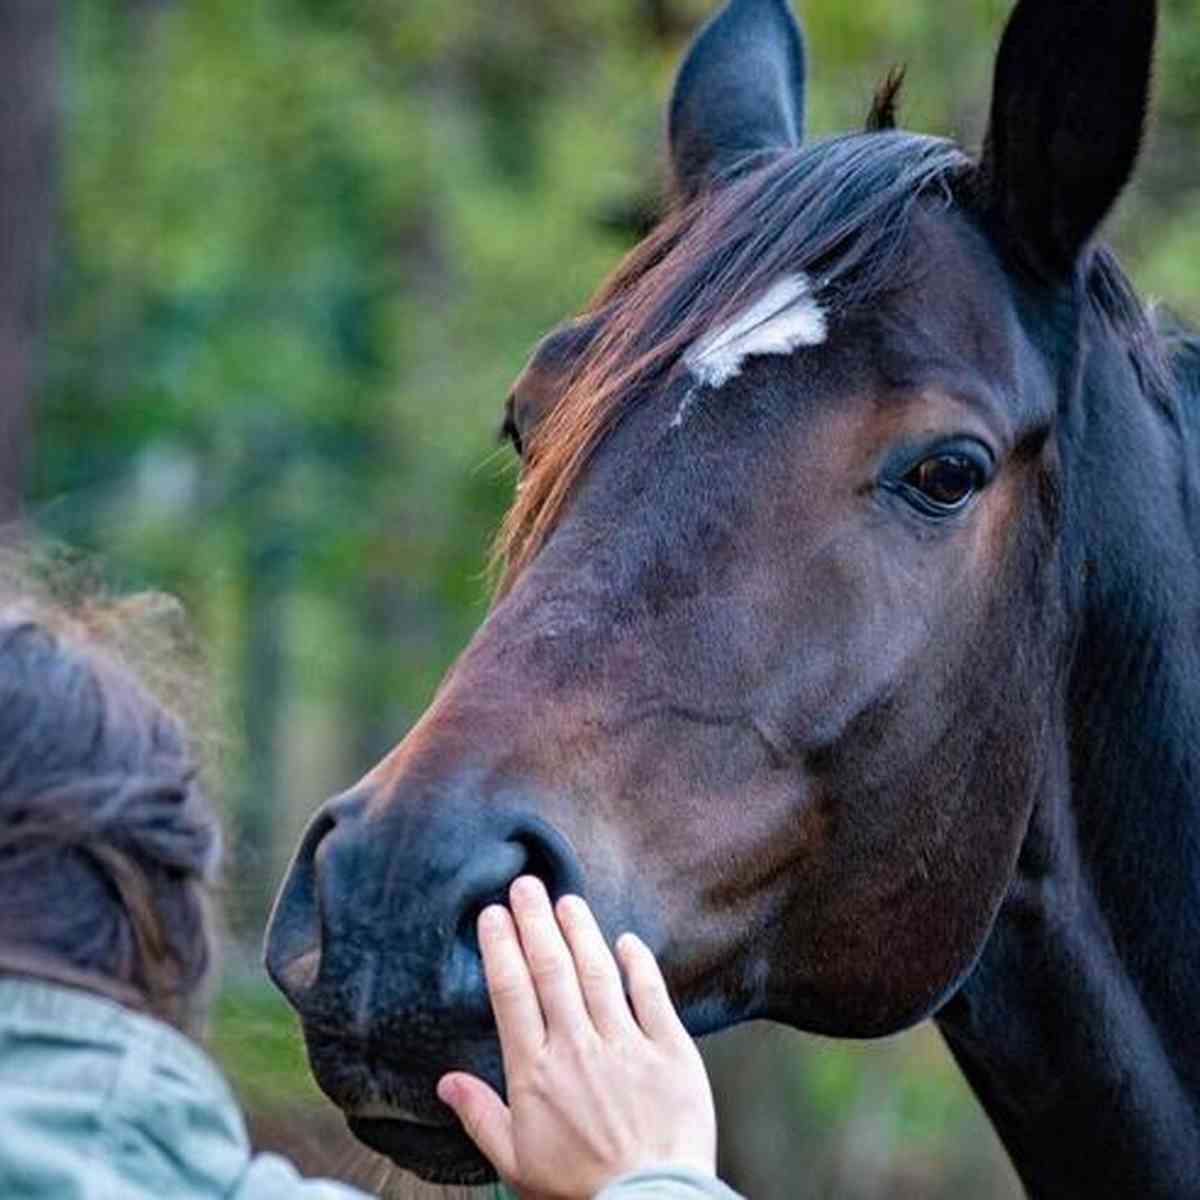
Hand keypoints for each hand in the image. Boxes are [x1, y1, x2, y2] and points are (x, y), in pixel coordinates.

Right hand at [437, 876, 716, 1199]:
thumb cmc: (580, 1191)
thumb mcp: (517, 1163)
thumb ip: (481, 1115)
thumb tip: (445, 1082)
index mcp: (536, 1073)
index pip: (512, 993)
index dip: (501, 948)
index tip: (493, 915)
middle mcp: (577, 1048)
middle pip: (551, 970)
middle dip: (535, 922)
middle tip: (525, 884)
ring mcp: (626, 1046)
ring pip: (597, 973)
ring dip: (580, 931)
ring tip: (566, 900)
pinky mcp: (670, 1052)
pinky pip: (651, 996)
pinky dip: (638, 964)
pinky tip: (626, 940)